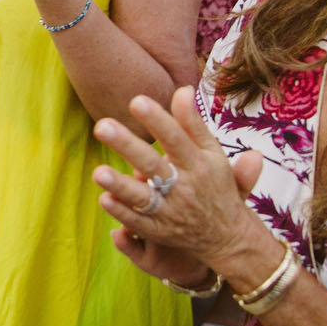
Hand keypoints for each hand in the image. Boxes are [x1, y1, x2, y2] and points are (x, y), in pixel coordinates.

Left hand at [93, 86, 264, 277]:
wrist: (228, 236)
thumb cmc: (215, 184)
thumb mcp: (212, 153)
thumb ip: (193, 123)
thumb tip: (182, 89)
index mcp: (199, 164)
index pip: (176, 139)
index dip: (157, 120)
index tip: (136, 101)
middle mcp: (185, 187)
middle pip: (153, 165)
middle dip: (127, 146)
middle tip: (101, 126)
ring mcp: (171, 211)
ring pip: (143, 197)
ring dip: (120, 185)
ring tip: (98, 172)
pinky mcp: (159, 231)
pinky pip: (138, 223)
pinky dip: (122, 213)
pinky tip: (104, 199)